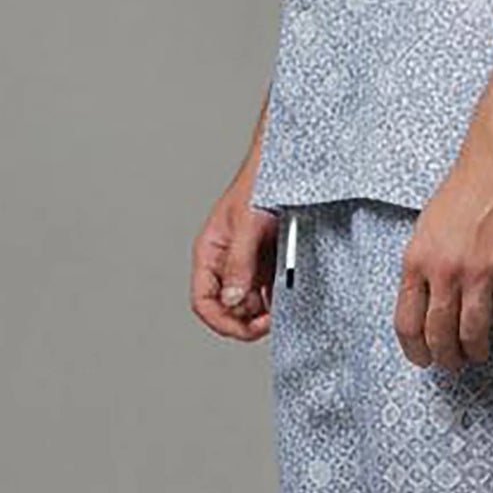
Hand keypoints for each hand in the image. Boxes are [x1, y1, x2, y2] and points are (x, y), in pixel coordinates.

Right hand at [192, 163, 276, 342]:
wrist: (284, 165)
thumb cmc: (259, 184)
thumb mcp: (247, 225)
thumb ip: (239, 263)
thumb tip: (234, 300)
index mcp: (210, 253)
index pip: (204, 301)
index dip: (222, 321)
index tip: (248, 327)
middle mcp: (225, 262)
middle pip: (227, 308)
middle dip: (246, 319)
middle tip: (271, 320)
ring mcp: (246, 263)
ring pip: (249, 302)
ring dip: (264, 310)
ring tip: (282, 305)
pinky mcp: (267, 261)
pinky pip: (268, 289)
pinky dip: (277, 297)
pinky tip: (289, 294)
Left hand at [394, 137, 492, 368]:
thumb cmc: (465, 189)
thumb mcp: (427, 227)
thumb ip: (423, 265)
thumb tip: (424, 302)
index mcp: (417, 260)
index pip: (406, 322)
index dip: (414, 350)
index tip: (423, 359)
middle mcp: (445, 271)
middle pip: (439, 335)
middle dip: (447, 358)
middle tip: (455, 362)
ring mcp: (480, 273)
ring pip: (473, 334)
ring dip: (477, 351)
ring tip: (481, 352)